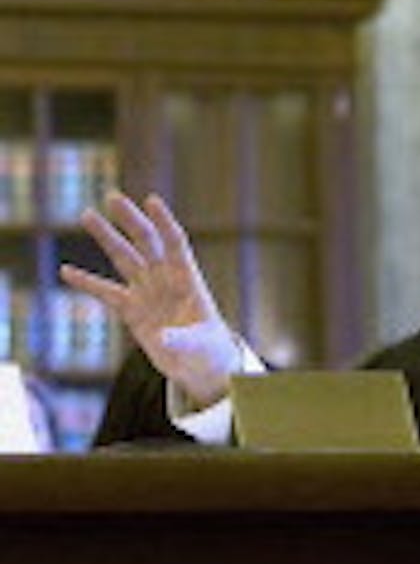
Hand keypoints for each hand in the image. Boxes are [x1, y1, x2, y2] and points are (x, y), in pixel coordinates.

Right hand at [59, 192, 238, 408]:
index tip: (151, 200)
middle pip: (146, 243)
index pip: (175, 243)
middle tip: (112, 196)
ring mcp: (148, 292)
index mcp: (189, 281)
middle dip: (130, 220)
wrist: (200, 366)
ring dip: (106, 237)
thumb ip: (182, 340)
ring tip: (86, 214)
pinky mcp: (132, 310)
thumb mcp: (201, 346)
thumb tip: (163, 337)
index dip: (164, 222)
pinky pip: (106, 292)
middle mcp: (166, 280)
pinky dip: (87, 283)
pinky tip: (66, 271)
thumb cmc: (210, 352)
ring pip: (124, 258)